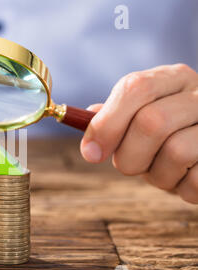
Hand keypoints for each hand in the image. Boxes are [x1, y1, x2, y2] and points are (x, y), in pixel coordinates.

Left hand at [80, 64, 197, 203]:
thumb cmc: (167, 134)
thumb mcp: (139, 117)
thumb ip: (112, 118)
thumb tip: (84, 128)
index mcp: (173, 79)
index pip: (135, 88)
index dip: (106, 124)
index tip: (90, 153)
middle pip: (152, 122)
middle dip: (129, 156)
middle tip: (130, 165)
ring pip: (176, 152)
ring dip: (157, 175)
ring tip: (163, 171)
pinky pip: (196, 181)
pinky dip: (181, 188)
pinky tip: (184, 178)